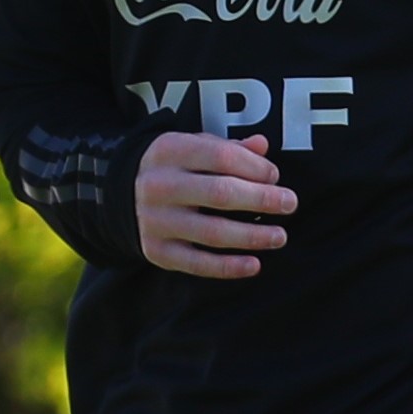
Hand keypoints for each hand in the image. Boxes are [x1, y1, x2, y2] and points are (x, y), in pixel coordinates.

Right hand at [135, 132, 295, 277]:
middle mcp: (159, 185)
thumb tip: (262, 146)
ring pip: (212, 233)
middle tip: (290, 203)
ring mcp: (156, 220)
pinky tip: (255, 264)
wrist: (122, 194)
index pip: (220, 156)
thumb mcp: (193, 147)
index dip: (253, 167)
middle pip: (220, 193)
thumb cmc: (173, 167)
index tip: (275, 176)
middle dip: (262, 199)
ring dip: (252, 236)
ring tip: (280, 236)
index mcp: (169, 151)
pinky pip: (198, 263)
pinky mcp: (156, 251)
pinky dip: (229, 267)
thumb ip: (228, 147)